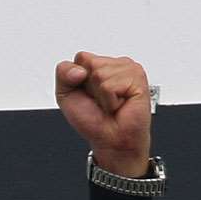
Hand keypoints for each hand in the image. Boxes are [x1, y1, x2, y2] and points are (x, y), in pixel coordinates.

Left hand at [56, 52, 152, 177]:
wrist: (111, 141)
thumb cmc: (93, 120)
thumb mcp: (65, 94)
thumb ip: (63, 72)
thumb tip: (79, 70)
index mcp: (101, 65)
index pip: (81, 57)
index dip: (77, 79)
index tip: (88, 95)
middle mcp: (116, 65)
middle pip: (90, 63)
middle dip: (90, 88)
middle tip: (101, 101)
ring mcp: (129, 70)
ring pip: (100, 74)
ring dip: (101, 97)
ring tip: (111, 105)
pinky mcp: (137, 79)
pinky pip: (110, 85)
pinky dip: (110, 101)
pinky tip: (119, 106)